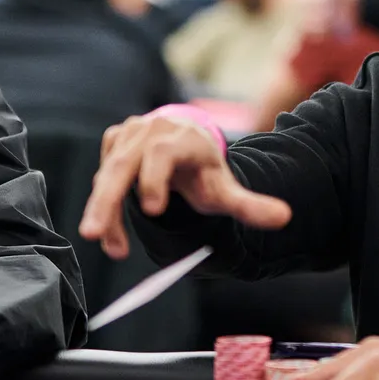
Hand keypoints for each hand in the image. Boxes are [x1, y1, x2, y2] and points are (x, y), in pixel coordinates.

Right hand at [78, 112, 291, 259]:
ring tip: (111, 248)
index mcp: (181, 138)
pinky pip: (101, 177)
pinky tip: (113, 234)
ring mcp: (128, 134)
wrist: (186, 142)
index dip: (154, 179)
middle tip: (94, 235)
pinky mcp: (112, 142)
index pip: (162, 154)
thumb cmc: (205, 171)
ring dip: (102, 212)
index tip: (152, 210)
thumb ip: (250, 205)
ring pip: (107, 175)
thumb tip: (285, 217)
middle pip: (123, 165)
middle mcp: (150, 131)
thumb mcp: (226, 188)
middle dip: (107, 201)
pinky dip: (103, 207)